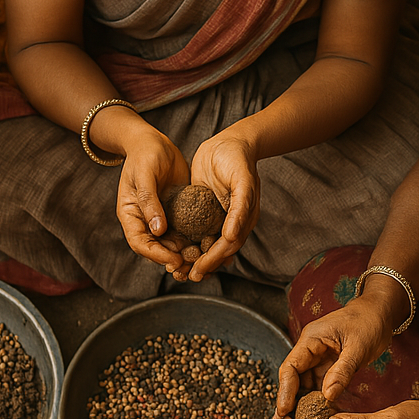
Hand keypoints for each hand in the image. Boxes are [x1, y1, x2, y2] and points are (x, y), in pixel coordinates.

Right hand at [117, 131, 190, 266]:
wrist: (155, 142)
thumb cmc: (145, 154)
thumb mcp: (145, 175)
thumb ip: (149, 201)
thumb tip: (157, 230)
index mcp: (131, 215)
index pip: (140, 243)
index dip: (156, 255)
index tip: (174, 259)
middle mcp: (146, 222)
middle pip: (157, 249)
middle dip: (174, 260)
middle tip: (193, 266)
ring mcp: (161, 219)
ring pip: (173, 245)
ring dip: (187, 254)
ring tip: (203, 261)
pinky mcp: (177, 214)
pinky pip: (186, 231)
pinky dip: (196, 240)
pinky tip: (211, 245)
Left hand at [179, 131, 259, 280]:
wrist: (230, 142)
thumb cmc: (238, 159)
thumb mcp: (242, 181)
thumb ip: (240, 208)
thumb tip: (231, 237)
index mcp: (243, 219)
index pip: (227, 246)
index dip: (213, 260)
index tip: (198, 270)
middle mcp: (231, 222)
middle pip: (217, 251)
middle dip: (203, 265)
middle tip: (185, 276)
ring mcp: (217, 217)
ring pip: (206, 245)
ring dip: (194, 259)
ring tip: (179, 271)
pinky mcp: (204, 211)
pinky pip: (196, 231)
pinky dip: (188, 243)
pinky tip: (175, 251)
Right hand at [276, 295, 391, 418]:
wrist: (380, 312)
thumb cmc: (369, 321)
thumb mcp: (359, 347)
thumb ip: (343, 371)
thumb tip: (327, 396)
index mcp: (310, 340)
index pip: (290, 368)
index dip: (284, 391)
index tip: (283, 412)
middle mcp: (309, 350)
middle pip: (292, 381)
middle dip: (290, 405)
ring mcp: (317, 359)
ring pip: (303, 387)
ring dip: (303, 407)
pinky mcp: (327, 367)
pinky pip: (318, 387)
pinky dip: (317, 404)